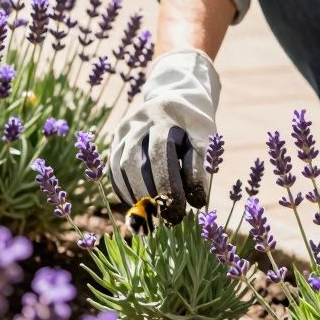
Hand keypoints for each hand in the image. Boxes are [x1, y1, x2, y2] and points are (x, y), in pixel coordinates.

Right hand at [108, 49, 220, 222]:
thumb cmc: (194, 125)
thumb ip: (202, 165)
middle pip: (134, 163)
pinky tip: (140, 206)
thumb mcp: (206, 138)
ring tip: (154, 217)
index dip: (169, 186)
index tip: (182, 210)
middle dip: (150, 194)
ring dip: (135, 196)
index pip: (161, 153)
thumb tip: (195, 201)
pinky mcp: (114, 141)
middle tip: (167, 219)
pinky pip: (113, 171)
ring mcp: (122, 130)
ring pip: (119, 168)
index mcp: (163, 115)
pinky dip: (124, 192)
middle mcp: (137, 121)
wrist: (175, 99)